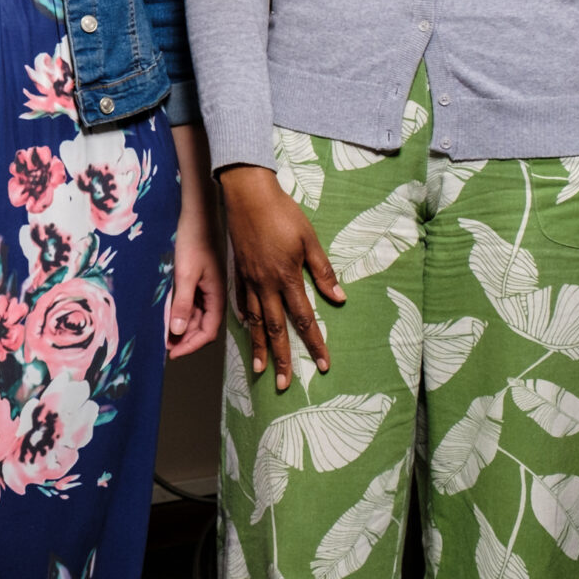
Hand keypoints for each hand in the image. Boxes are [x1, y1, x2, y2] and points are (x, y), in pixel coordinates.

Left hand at [166, 181, 225, 359]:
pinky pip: (190, 303)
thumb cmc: (192, 240)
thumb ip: (183, 304)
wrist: (196, 214)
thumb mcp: (185, 274)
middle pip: (202, 327)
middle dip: (184, 339)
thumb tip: (178, 332)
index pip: (208, 332)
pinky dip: (178, 312)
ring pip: (195, 317)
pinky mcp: (197, 280)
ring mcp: (206, 288)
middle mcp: (214, 296)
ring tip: (160, 333)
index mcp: (217, 296)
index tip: (172, 353)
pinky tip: (164, 314)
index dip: (191, 345)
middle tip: (162, 346)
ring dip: (180, 327)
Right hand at [220, 164, 344, 390]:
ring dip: (259, 347)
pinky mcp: (238, 271)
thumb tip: (339, 299)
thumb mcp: (309, 240)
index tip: (323, 364)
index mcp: (286, 278)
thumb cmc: (282, 214)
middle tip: (284, 384)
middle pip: (276, 329)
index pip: (304, 319)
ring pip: (255, 321)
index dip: (314, 343)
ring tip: (260, 369)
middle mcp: (265, 285)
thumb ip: (323, 272)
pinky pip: (241, 302)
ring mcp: (248, 279)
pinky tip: (248, 329)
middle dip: (281, 358)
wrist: (247, 194)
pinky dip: (245, 319)